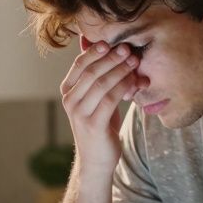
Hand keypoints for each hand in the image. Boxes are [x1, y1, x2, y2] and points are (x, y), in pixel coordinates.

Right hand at [60, 40, 148, 176]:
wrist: (97, 160)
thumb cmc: (100, 125)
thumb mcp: (96, 98)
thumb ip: (97, 76)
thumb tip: (99, 45)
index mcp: (68, 92)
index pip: (79, 65)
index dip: (95, 52)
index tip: (111, 42)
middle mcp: (70, 101)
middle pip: (90, 72)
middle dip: (110, 58)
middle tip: (128, 50)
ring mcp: (79, 114)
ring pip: (100, 84)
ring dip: (119, 70)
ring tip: (134, 62)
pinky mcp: (92, 125)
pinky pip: (109, 100)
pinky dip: (123, 87)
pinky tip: (134, 82)